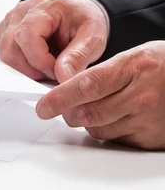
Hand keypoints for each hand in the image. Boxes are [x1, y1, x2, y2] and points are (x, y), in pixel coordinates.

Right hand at [0, 0, 107, 82]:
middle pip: (10, 46)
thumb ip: (78, 56)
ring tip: (46, 66)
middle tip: (53, 72)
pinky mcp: (5, 30)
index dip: (39, 60)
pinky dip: (20, 63)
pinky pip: (4, 52)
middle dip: (31, 68)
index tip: (56, 71)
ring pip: (5, 52)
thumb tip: (62, 77)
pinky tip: (37, 60)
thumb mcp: (93, 37)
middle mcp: (22, 10)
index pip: (27, 36)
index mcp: (45, 6)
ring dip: (24, 67)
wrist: (79, 13)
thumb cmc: (84, 22)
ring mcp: (11, 19)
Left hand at [36, 41, 164, 149]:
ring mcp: (149, 120)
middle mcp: (142, 96)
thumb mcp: (133, 56)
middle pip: (89, 113)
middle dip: (68, 112)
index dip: (59, 98)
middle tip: (62, 107)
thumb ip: (102, 72)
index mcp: (134, 67)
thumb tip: (68, 87)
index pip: (87, 85)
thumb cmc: (163, 65)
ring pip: (99, 129)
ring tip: (98, 106)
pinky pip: (117, 140)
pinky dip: (109, 130)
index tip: (42, 106)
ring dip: (89, 121)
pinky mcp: (152, 138)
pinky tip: (119, 116)